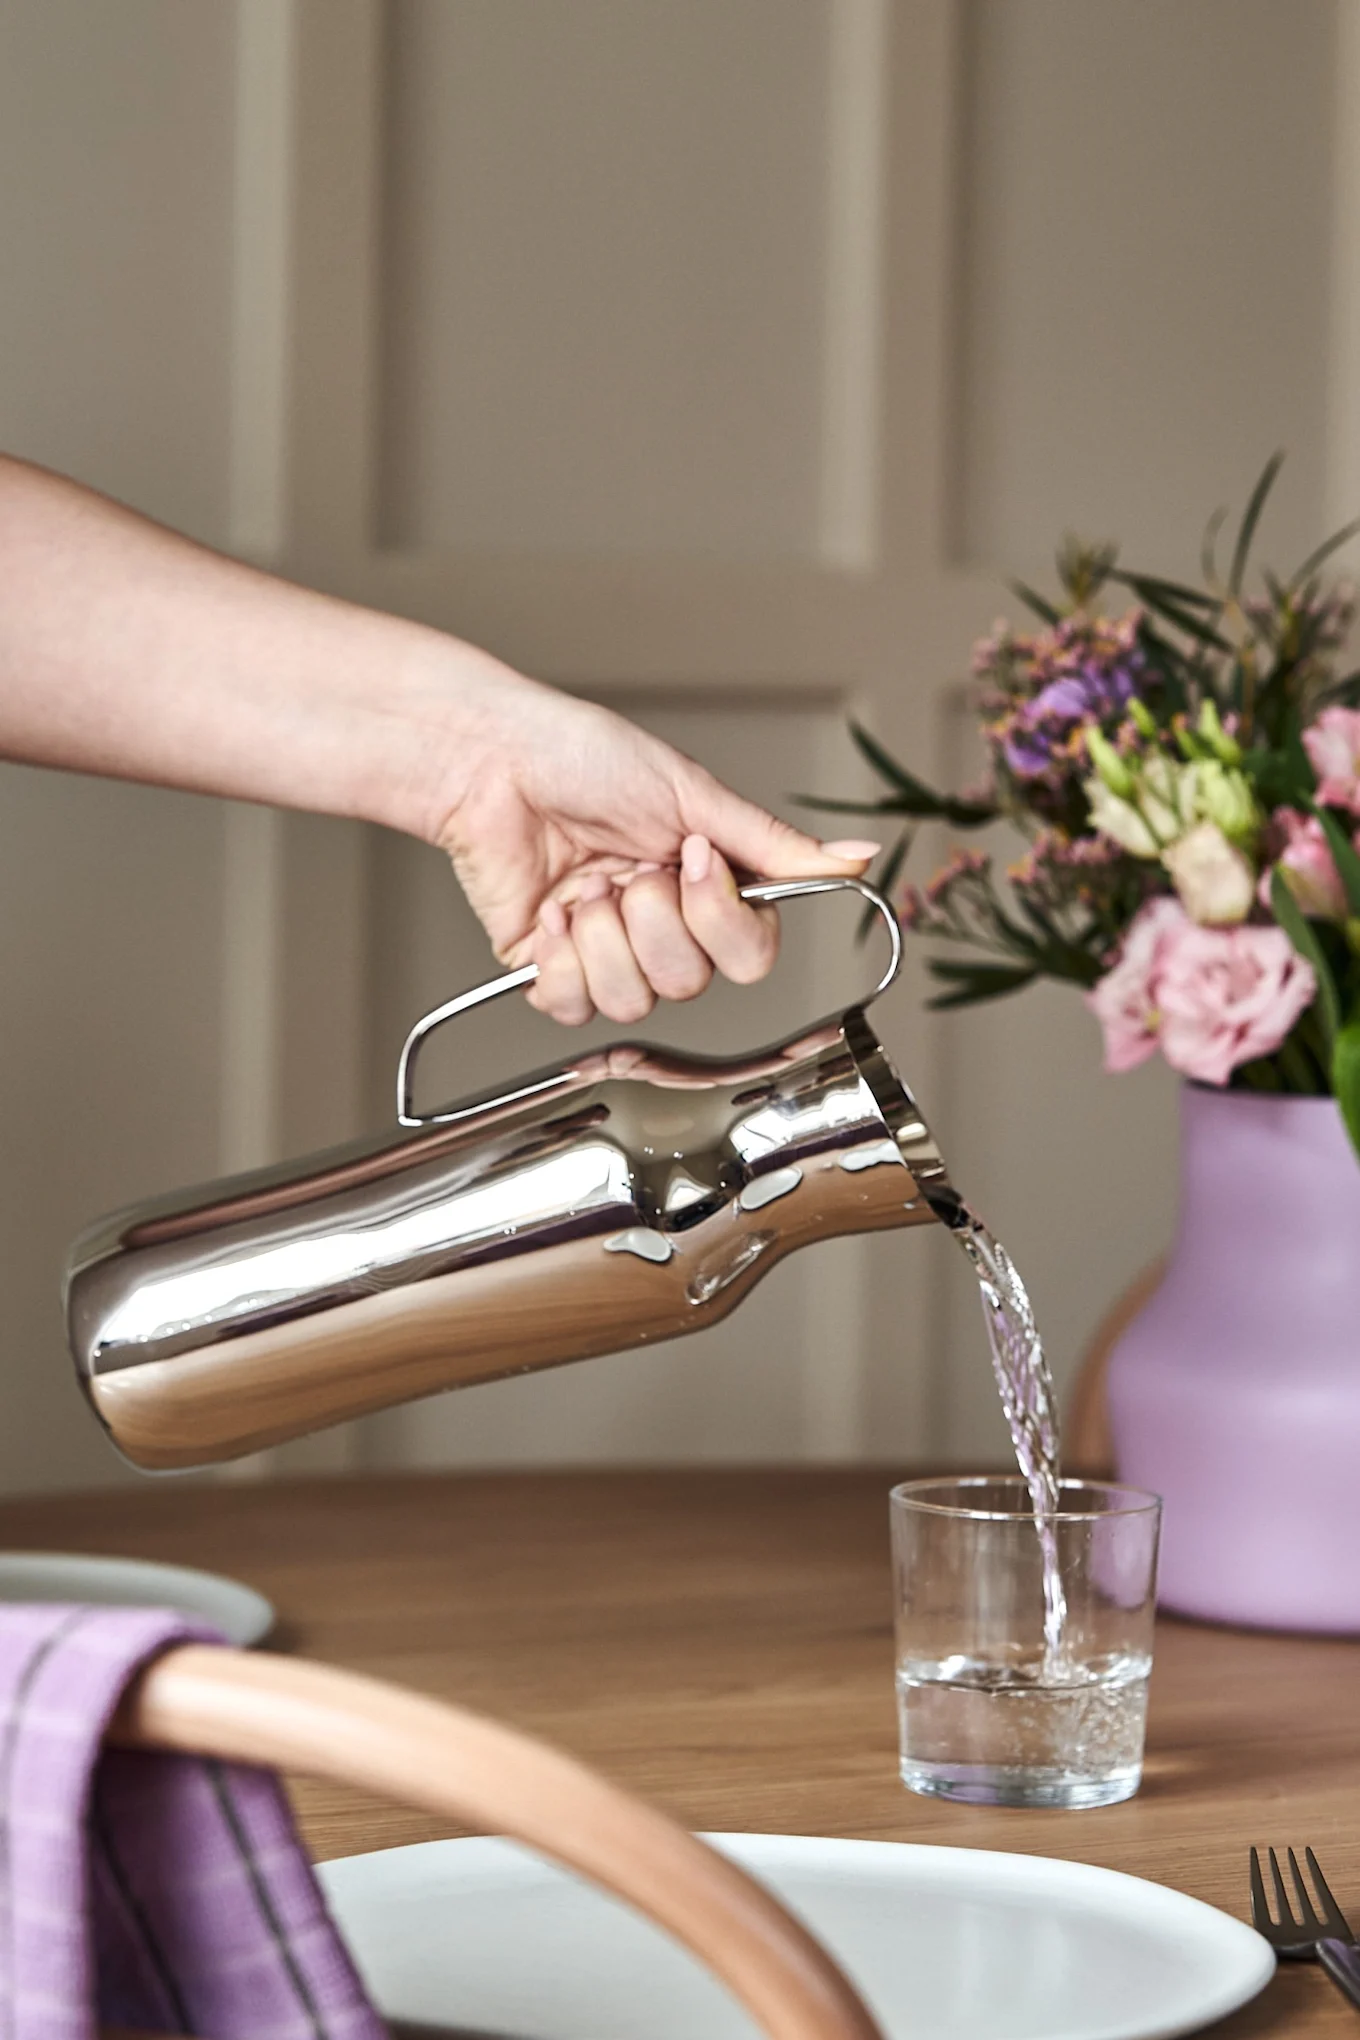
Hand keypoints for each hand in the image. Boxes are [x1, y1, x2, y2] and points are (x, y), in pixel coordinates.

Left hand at [435, 669, 879, 1024]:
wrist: (492, 759)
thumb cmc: (583, 757)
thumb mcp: (693, 794)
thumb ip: (773, 844)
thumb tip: (857, 857)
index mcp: (705, 889)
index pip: (750, 956)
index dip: (721, 920)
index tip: (690, 858)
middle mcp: (661, 929)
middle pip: (692, 984)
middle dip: (654, 920)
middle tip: (627, 866)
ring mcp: (606, 953)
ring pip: (633, 1002)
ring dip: (604, 936)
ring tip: (583, 884)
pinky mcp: (548, 971)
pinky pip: (572, 1007)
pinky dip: (559, 957)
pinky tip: (550, 911)